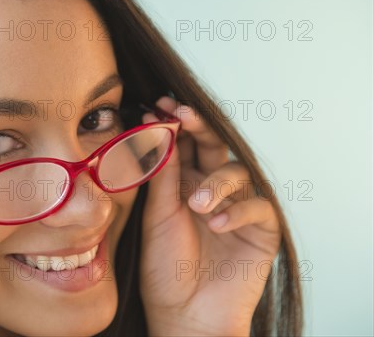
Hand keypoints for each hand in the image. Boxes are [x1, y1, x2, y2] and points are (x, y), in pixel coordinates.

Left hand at [139, 96, 281, 335]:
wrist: (184, 314)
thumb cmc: (164, 268)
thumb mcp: (156, 216)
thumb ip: (162, 175)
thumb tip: (158, 129)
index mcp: (183, 185)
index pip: (184, 145)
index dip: (175, 123)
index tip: (161, 104)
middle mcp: (211, 190)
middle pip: (214, 147)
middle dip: (200, 128)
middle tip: (184, 116)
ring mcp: (237, 208)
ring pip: (237, 172)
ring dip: (217, 182)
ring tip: (197, 206)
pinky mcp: (261, 230)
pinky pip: (259, 206)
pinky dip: (238, 211)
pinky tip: (217, 222)